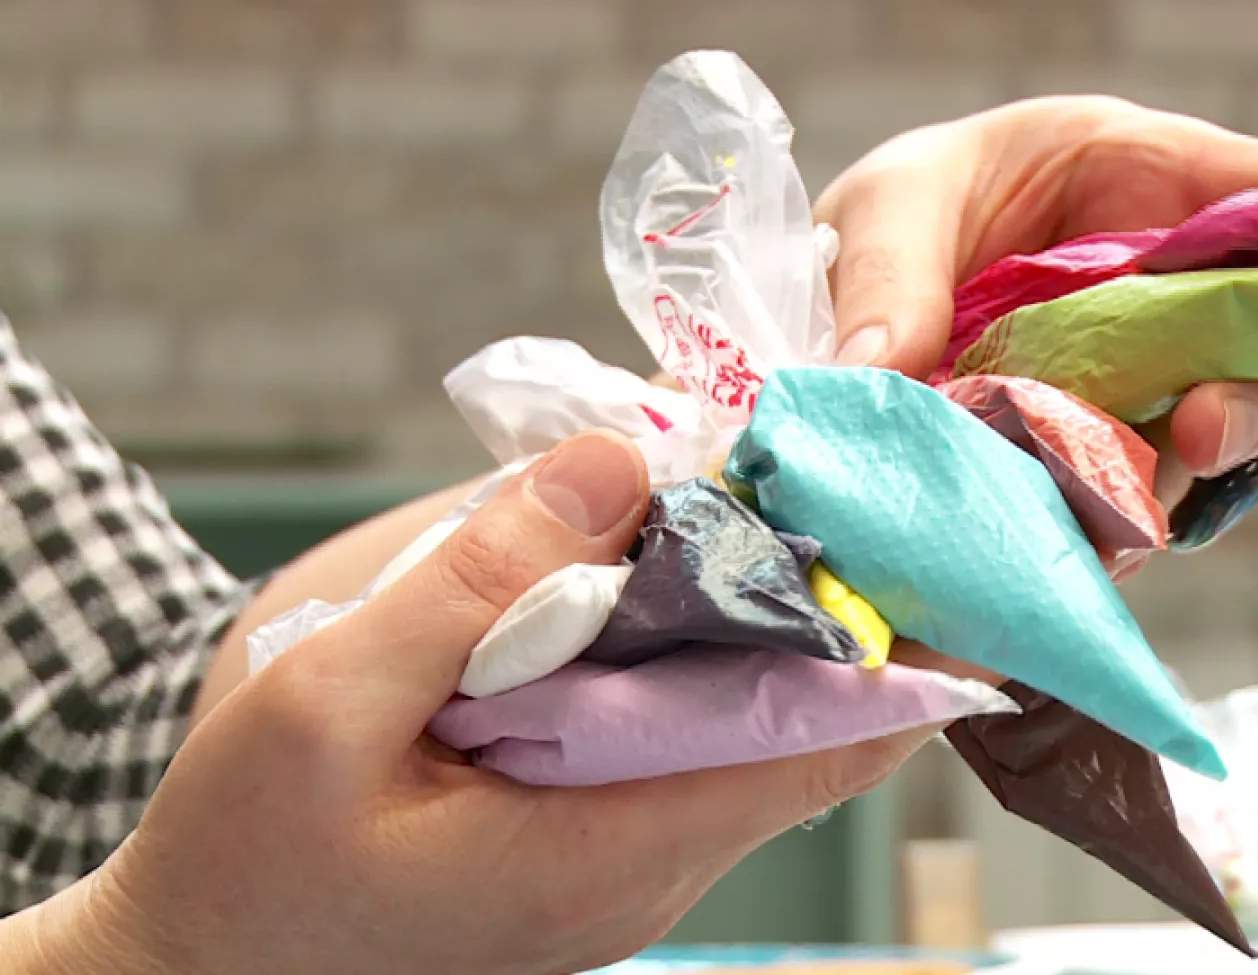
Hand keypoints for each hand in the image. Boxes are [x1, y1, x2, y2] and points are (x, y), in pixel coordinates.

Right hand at [20, 431, 933, 974]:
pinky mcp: (598, 832)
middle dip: (842, 592)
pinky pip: (688, 730)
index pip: (829, 745)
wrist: (199, 963)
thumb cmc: (249, 852)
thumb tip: (620, 458)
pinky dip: (698, 641)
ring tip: (776, 478)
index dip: (906, 634)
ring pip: (753, 721)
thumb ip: (475, 580)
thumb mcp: (325, 700)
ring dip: (770, 607)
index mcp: (614, 847)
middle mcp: (655, 861)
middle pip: (808, 722)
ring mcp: (632, 855)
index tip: (933, 520)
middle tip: (854, 458)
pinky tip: (671, 558)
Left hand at [815, 95, 1257, 479]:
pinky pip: (1146, 492)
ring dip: (1169, 476)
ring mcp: (1153, 372)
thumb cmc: (903, 209)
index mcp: (1148, 174)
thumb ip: (891, 278)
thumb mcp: (886, 207)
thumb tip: (889, 375)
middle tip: (1200, 432)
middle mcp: (1177, 280)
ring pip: (1218, 433)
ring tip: (1093, 502)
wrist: (855, 287)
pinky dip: (1112, 521)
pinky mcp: (1113, 447)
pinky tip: (1061, 532)